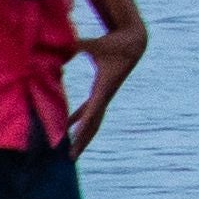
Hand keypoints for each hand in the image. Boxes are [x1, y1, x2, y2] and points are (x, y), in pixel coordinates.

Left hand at [68, 19, 147, 155]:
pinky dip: (78, 119)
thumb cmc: (115, 41)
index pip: (92, 111)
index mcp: (104, 87)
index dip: (82, 126)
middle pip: (94, 123)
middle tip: (71, 158)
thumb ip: (79, 44)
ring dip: (82, 134)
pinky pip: (90, 110)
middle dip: (82, 140)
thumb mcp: (97, 44)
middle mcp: (106, 95)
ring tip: (68, 149)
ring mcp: (105, 95)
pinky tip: (67, 124)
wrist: (134, 42)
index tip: (73, 141)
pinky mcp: (103, 91)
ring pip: (93, 120)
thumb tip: (64, 43)